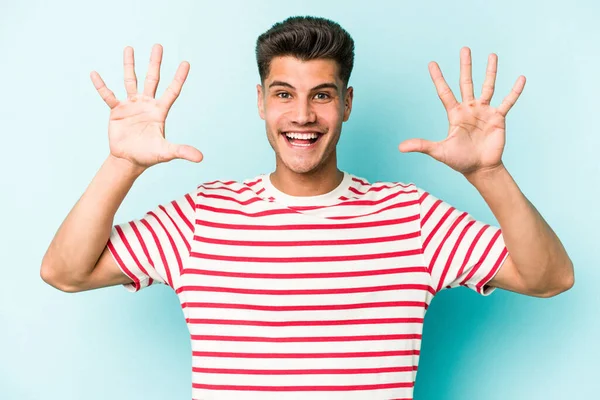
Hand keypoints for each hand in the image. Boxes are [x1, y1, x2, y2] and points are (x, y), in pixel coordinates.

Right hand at [90, 44, 202, 169]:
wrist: (129, 160)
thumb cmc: (149, 156)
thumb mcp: (166, 152)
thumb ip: (182, 151)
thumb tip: (200, 158)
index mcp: (160, 111)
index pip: (172, 90)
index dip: (179, 77)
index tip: (186, 62)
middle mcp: (147, 104)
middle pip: (152, 79)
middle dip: (155, 63)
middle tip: (158, 46)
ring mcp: (132, 105)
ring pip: (130, 80)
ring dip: (129, 65)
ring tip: (129, 48)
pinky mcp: (117, 111)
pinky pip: (108, 96)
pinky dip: (101, 86)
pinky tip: (95, 74)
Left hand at [399, 47, 524, 176]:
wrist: (480, 169)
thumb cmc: (459, 161)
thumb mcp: (439, 151)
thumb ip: (422, 145)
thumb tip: (400, 147)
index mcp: (455, 114)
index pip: (444, 92)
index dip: (438, 78)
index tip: (432, 63)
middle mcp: (469, 108)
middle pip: (466, 82)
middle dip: (465, 66)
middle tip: (464, 49)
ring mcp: (484, 111)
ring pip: (488, 86)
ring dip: (490, 71)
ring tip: (492, 55)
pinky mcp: (498, 118)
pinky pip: (507, 101)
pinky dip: (514, 91)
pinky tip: (521, 78)